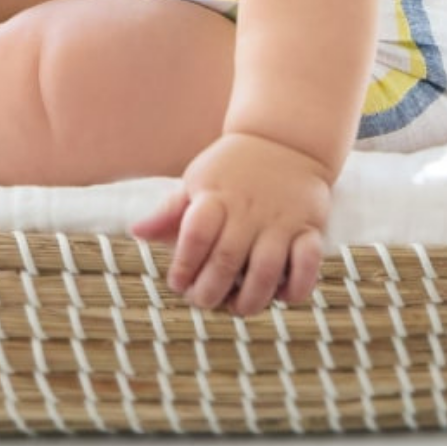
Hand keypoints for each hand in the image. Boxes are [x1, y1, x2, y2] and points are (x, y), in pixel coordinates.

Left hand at [131, 133, 329, 316]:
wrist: (284, 138)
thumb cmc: (232, 168)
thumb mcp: (199, 180)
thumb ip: (170, 211)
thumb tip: (137, 232)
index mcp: (216, 195)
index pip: (196, 234)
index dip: (183, 264)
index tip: (177, 282)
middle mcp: (248, 209)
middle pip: (227, 259)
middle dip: (211, 291)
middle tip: (203, 301)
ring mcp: (280, 219)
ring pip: (267, 270)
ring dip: (250, 299)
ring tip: (237, 307)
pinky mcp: (309, 226)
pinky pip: (307, 262)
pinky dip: (296, 286)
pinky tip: (280, 294)